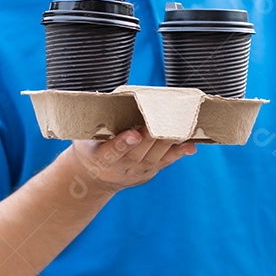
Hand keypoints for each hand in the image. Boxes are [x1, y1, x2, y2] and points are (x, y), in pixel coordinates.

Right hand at [69, 127, 195, 194]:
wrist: (94, 178)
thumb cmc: (90, 148)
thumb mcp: (84, 137)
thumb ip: (97, 122)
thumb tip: (109, 98)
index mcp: (99, 158)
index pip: (111, 152)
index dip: (123, 144)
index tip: (134, 134)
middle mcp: (118, 169)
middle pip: (137, 154)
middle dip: (150, 138)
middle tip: (162, 121)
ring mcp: (134, 173)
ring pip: (153, 159)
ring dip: (167, 143)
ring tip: (179, 128)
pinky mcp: (148, 173)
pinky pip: (164, 163)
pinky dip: (178, 154)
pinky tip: (190, 146)